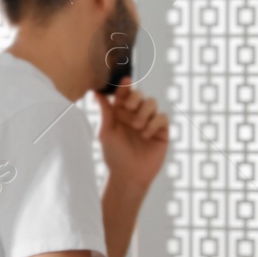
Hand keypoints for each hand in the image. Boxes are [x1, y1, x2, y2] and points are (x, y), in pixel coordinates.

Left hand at [95, 76, 168, 194]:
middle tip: (130, 108)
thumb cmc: (114, 155)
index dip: (125, 86)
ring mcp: (149, 122)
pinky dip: (154, 123)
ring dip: (144, 112)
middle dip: (136, 97)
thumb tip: (95, 92)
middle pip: (140, 94)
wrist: (128, 175)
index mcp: (121, 113)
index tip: (125, 81)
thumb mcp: (106, 131)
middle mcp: (136, 115)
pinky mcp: (161, 131)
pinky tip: (146, 135)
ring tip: (137, 127)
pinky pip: (162, 117)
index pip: (124, 94)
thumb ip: (105, 111)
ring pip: (152, 103)